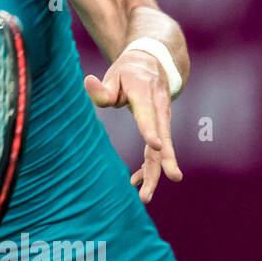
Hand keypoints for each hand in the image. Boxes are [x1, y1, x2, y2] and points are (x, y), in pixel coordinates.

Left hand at [84, 49, 181, 204]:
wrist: (154, 63)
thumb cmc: (129, 72)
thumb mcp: (115, 74)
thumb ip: (103, 88)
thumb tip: (88, 83)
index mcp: (145, 94)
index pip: (149, 115)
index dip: (151, 130)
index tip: (157, 146)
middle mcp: (159, 110)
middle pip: (164, 137)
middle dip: (166, 160)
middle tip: (173, 178)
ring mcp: (163, 120)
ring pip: (162, 150)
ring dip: (155, 172)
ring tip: (144, 197)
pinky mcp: (160, 128)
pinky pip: (156, 151)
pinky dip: (148, 166)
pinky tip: (137, 182)